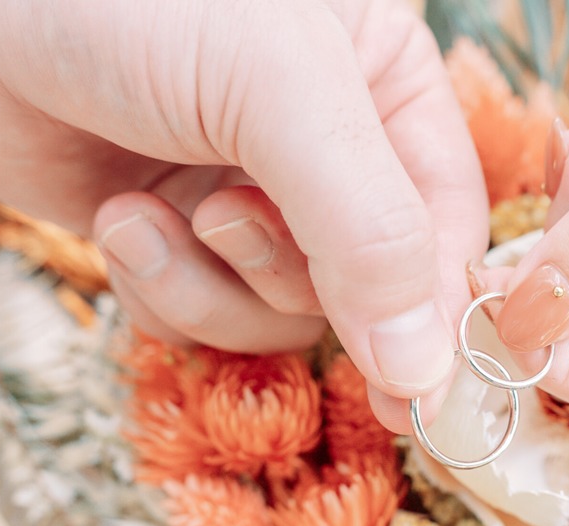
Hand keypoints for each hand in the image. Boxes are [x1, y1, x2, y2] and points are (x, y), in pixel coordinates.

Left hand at [0, 0, 487, 430]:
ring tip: (152, 213)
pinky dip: (159, 291)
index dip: (435, 315)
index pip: (447, 229)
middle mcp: (330, 154)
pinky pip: (204, 318)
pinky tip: (121, 219)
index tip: (416, 394)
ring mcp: (251, 199)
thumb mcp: (278, 88)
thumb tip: (423, 370)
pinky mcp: (176, 237)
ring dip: (210, 288)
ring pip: (279, 316)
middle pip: (365, 289)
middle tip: (222, 218)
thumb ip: (365, 226)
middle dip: (284, 274)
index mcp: (388, 91)